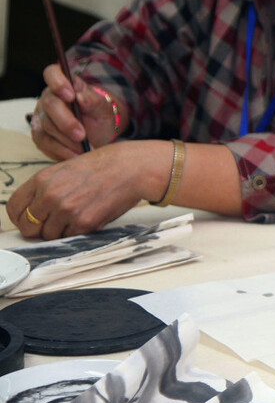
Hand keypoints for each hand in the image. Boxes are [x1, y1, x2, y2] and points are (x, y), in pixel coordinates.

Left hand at [6, 142, 147, 238]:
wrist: (132, 168)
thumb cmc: (104, 166)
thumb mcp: (66, 169)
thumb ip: (47, 188)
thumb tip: (36, 210)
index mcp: (42, 180)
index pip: (14, 208)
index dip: (21, 217)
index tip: (30, 220)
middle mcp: (50, 196)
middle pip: (29, 227)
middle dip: (40, 229)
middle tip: (54, 224)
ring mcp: (66, 211)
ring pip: (50, 236)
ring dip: (61, 231)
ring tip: (78, 217)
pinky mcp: (84, 223)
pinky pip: (71, 237)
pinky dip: (79, 231)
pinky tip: (90, 216)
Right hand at [30, 66, 118, 159]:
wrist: (99, 135)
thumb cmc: (99, 117)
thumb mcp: (103, 108)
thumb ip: (93, 101)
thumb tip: (80, 96)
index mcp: (65, 85)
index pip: (52, 73)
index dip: (58, 82)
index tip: (71, 95)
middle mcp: (48, 98)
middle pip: (50, 105)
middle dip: (67, 122)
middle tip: (82, 136)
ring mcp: (41, 117)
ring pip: (47, 127)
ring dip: (67, 140)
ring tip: (85, 149)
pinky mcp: (40, 135)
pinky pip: (45, 143)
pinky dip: (62, 151)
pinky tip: (76, 156)